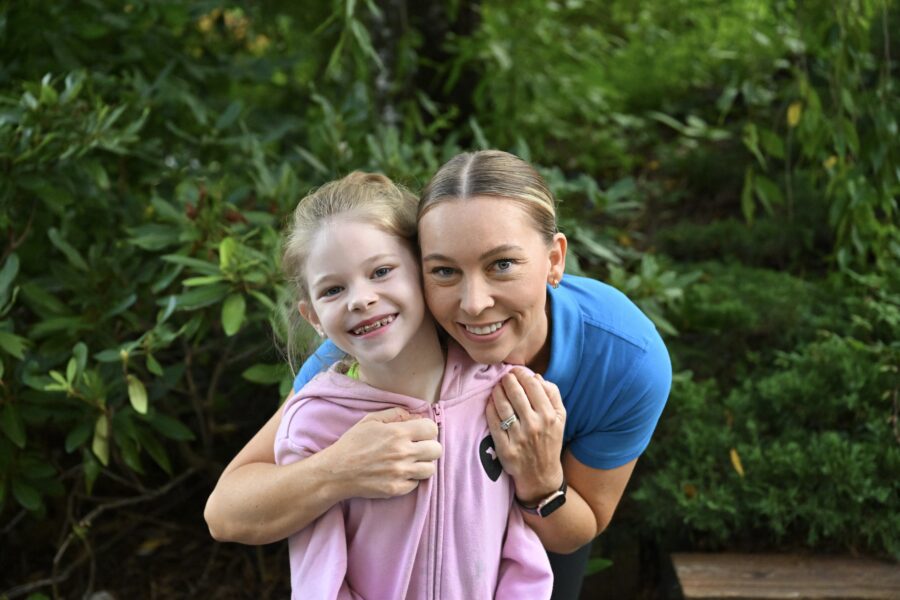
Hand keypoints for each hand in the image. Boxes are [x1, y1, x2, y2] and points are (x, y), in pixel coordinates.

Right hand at [324, 408, 441, 498]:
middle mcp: (403, 453)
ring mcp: (401, 473)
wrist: (336, 472)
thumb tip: (414, 415)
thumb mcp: (371, 420)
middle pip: (437, 450)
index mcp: (398, 433)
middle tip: (418, 447)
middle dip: (430, 447)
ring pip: (430, 469)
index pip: (432, 429)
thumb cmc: (353, 443)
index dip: (427, 429)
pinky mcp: (396, 489)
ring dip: (423, 464)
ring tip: (411, 461)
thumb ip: (395, 413)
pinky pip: (416, 483)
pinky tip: (400, 473)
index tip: (420, 433)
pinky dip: (411, 478)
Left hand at [486, 370, 565, 504]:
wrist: (541, 475)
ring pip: (503, 405)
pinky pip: (494, 422)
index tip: (516, 371)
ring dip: (497, 391)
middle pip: (516, 393)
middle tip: (504, 377)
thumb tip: (535, 376)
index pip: (533, 386)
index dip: (522, 374)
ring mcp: (519, 437)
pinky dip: (490, 408)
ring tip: (497, 387)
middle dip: (508, 380)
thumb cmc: (549, 441)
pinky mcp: (505, 448)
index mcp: (549, 416)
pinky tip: (490, 402)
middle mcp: (534, 425)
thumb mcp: (560, 418)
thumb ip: (552, 395)